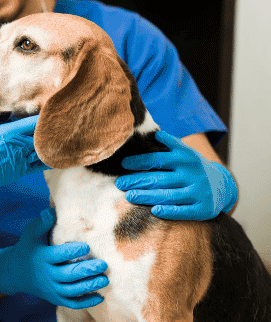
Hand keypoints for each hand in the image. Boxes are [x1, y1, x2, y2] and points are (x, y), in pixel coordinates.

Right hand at [0, 79, 48, 235]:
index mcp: (9, 134)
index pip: (37, 121)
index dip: (49, 112)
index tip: (58, 101)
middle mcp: (19, 149)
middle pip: (45, 136)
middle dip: (53, 126)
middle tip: (65, 114)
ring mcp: (20, 163)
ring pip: (46, 150)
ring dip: (53, 141)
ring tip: (63, 130)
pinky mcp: (18, 173)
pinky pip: (40, 164)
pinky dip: (49, 156)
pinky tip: (53, 150)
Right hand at [0, 208, 107, 308]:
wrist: (16, 272)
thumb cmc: (29, 247)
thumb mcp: (31, 233)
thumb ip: (42, 222)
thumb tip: (52, 211)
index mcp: (42, 257)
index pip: (58, 255)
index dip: (72, 251)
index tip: (86, 246)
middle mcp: (46, 274)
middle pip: (68, 275)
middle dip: (86, 270)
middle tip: (103, 264)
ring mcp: (51, 288)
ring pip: (72, 290)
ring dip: (89, 286)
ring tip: (104, 279)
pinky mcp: (55, 297)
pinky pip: (71, 303)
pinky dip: (85, 302)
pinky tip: (100, 297)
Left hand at [115, 131, 236, 219]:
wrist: (224, 186)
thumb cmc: (194, 168)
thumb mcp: (186, 153)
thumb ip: (170, 144)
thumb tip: (153, 133)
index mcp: (186, 158)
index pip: (158, 159)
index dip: (139, 161)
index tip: (123, 164)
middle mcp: (193, 174)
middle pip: (160, 178)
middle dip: (137, 181)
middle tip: (119, 183)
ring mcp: (199, 192)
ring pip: (169, 195)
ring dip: (147, 196)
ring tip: (129, 196)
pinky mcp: (204, 208)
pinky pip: (184, 211)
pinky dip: (169, 211)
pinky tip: (154, 211)